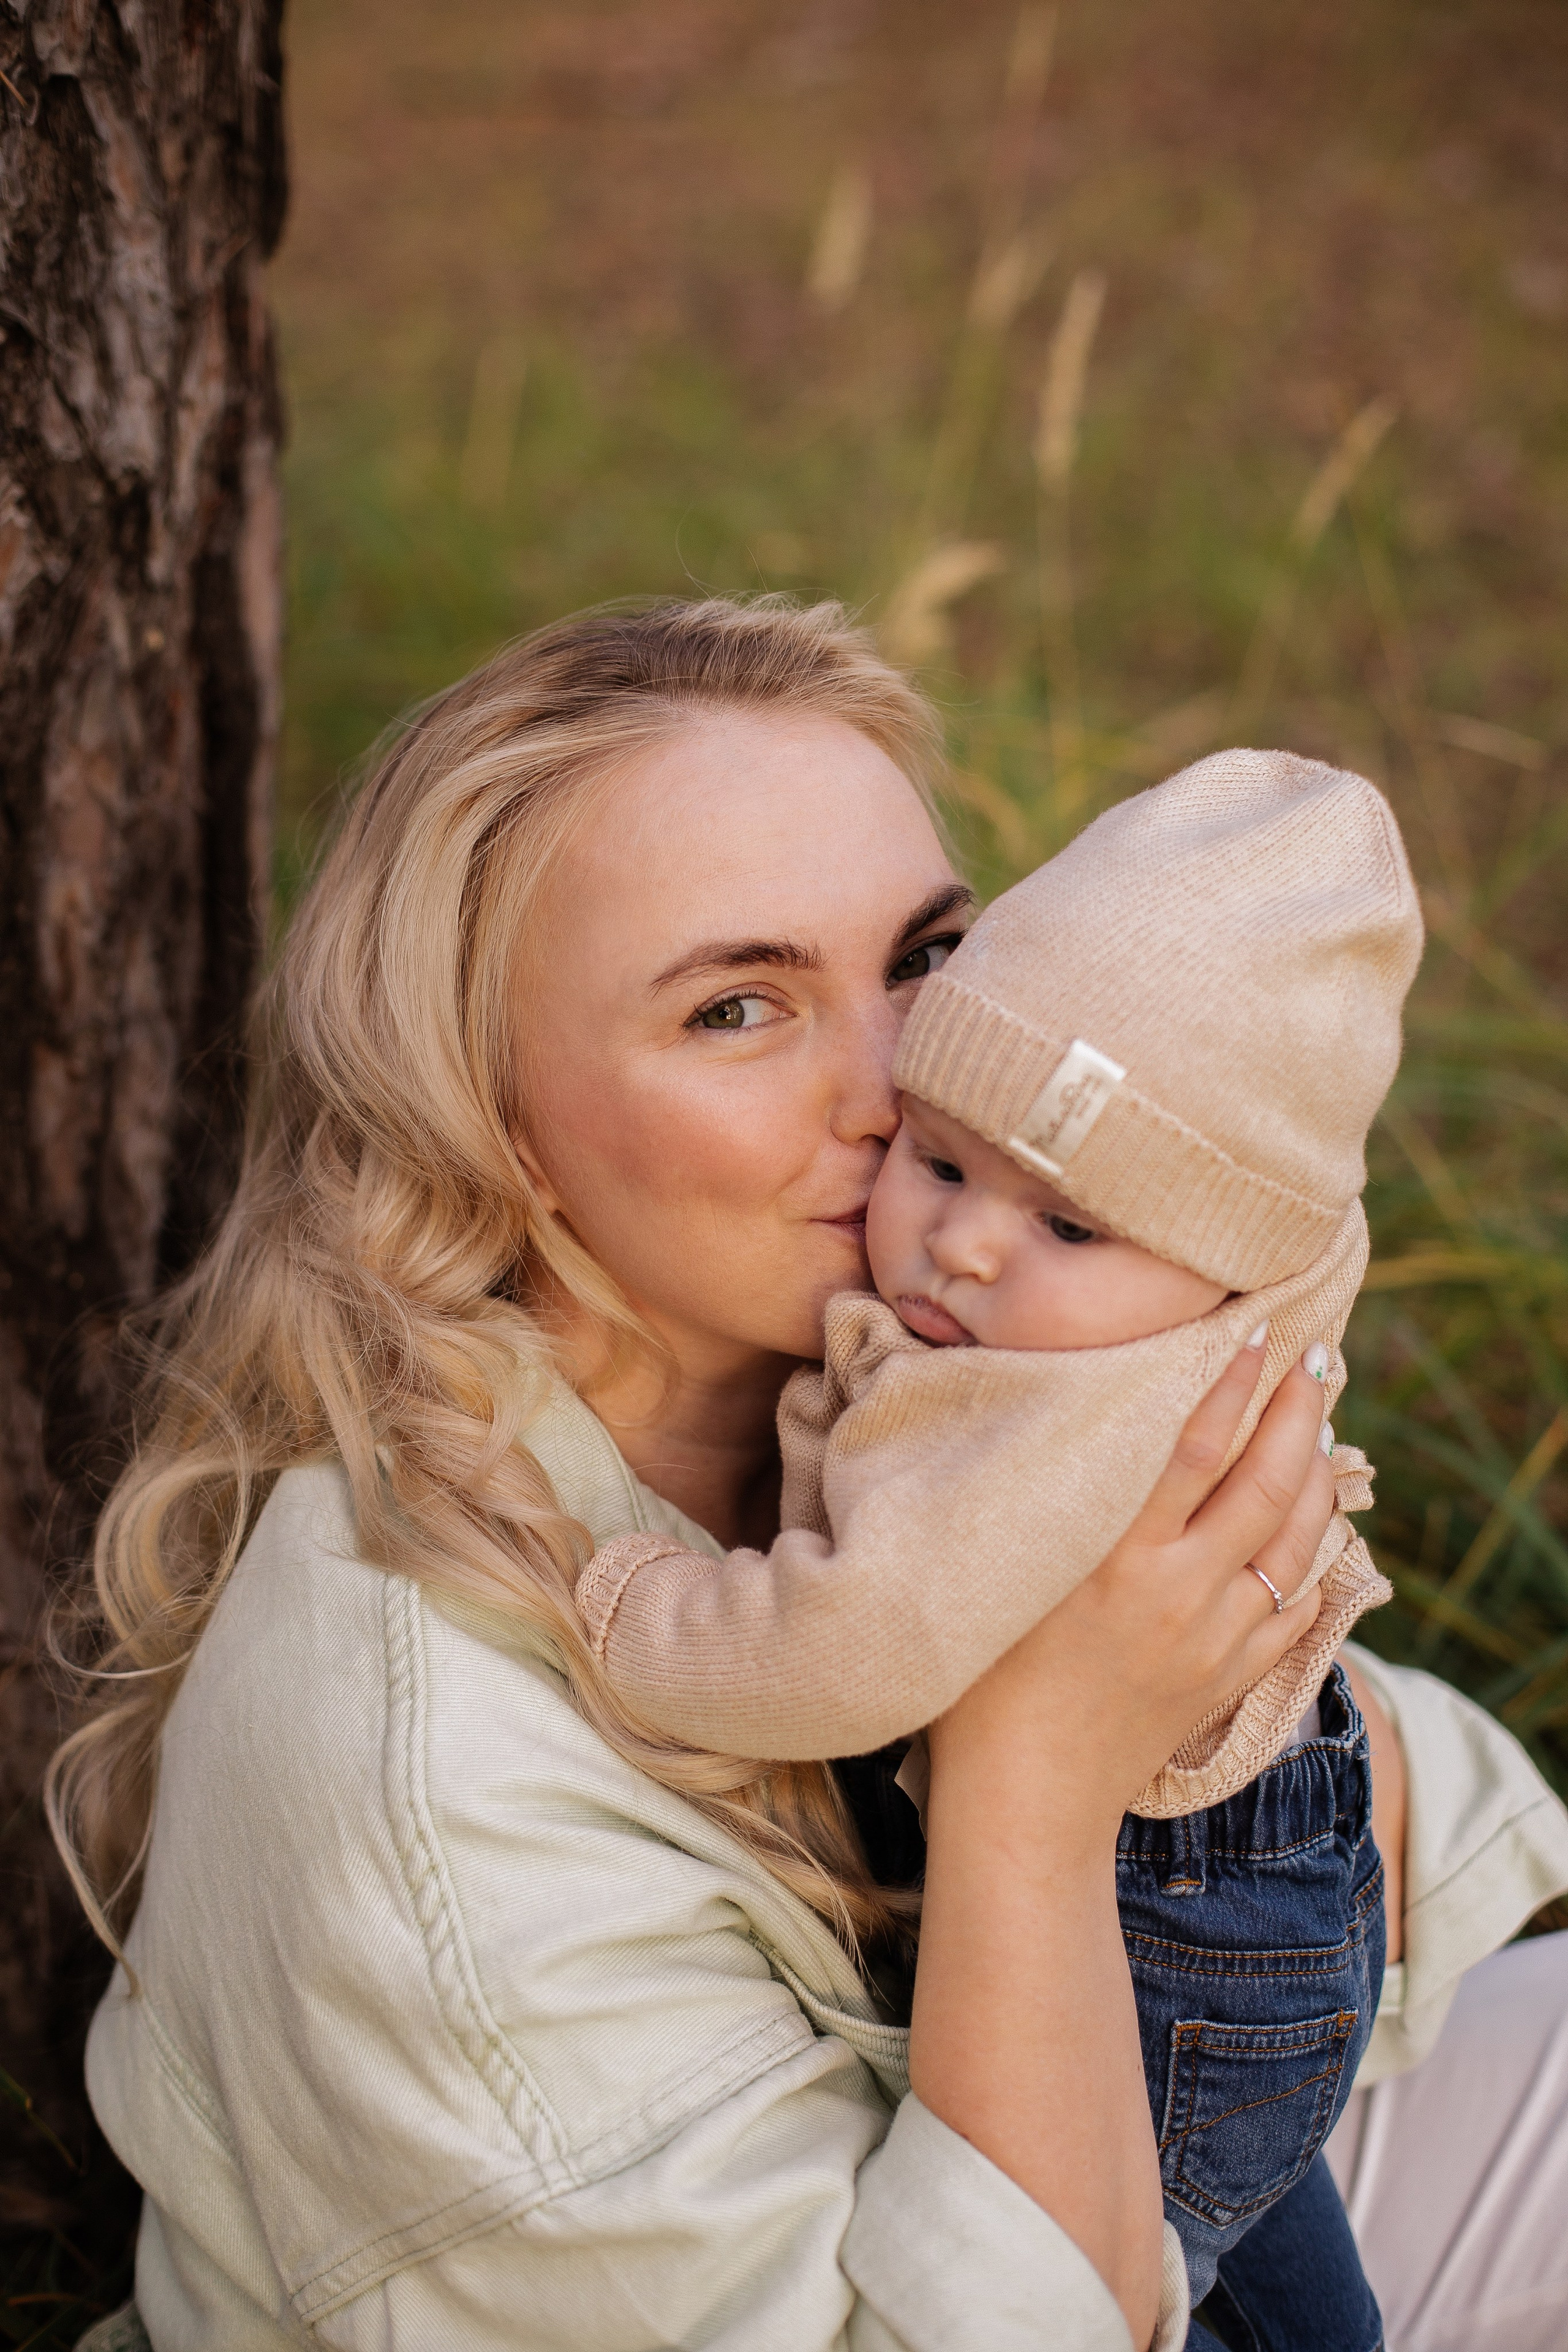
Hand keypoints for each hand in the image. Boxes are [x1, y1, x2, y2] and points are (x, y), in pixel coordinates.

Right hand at [928, 1339, 1336, 1839]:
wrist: (1026, 1802)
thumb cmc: (982, 1686)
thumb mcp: (1006, 1579)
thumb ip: (1049, 1510)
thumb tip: (1068, 1433)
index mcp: (1118, 1557)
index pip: (1196, 1447)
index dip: (1234, 1385)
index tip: (1257, 1336)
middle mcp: (1180, 1590)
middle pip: (1266, 1484)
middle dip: (1300, 1414)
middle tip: (1319, 1359)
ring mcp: (1215, 1638)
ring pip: (1295, 1542)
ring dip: (1318, 1477)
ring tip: (1324, 1427)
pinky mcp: (1229, 1678)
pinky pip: (1296, 1609)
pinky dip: (1314, 1562)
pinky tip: (1316, 1533)